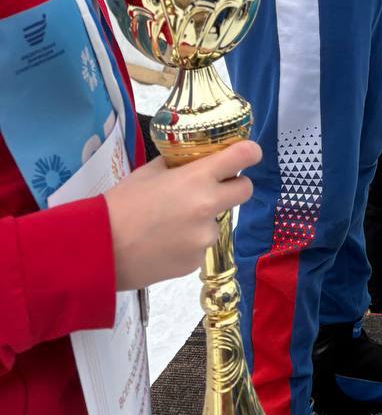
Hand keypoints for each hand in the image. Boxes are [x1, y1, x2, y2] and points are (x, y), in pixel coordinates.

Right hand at [104, 140, 260, 290]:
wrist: (99, 250)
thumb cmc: (121, 205)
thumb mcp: (149, 172)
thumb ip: (178, 165)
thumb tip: (193, 160)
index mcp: (198, 178)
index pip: (244, 156)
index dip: (250, 152)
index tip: (247, 153)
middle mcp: (208, 206)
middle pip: (245, 189)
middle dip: (234, 186)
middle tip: (213, 188)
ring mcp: (204, 237)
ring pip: (219, 220)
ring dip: (204, 218)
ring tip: (171, 223)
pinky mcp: (196, 261)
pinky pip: (202, 245)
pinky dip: (190, 242)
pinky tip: (164, 242)